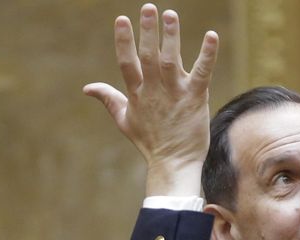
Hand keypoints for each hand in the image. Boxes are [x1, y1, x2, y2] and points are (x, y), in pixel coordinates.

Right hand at [83, 3, 218, 195]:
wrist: (173, 164)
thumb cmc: (150, 142)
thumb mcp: (124, 120)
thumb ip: (108, 99)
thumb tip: (87, 88)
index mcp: (137, 93)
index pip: (126, 62)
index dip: (124, 40)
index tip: (122, 19)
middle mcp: (155, 90)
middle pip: (148, 56)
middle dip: (148, 31)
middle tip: (149, 8)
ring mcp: (176, 93)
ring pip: (172, 59)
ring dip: (171, 36)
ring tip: (170, 14)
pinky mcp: (196, 98)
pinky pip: (202, 72)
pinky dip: (208, 54)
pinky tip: (212, 36)